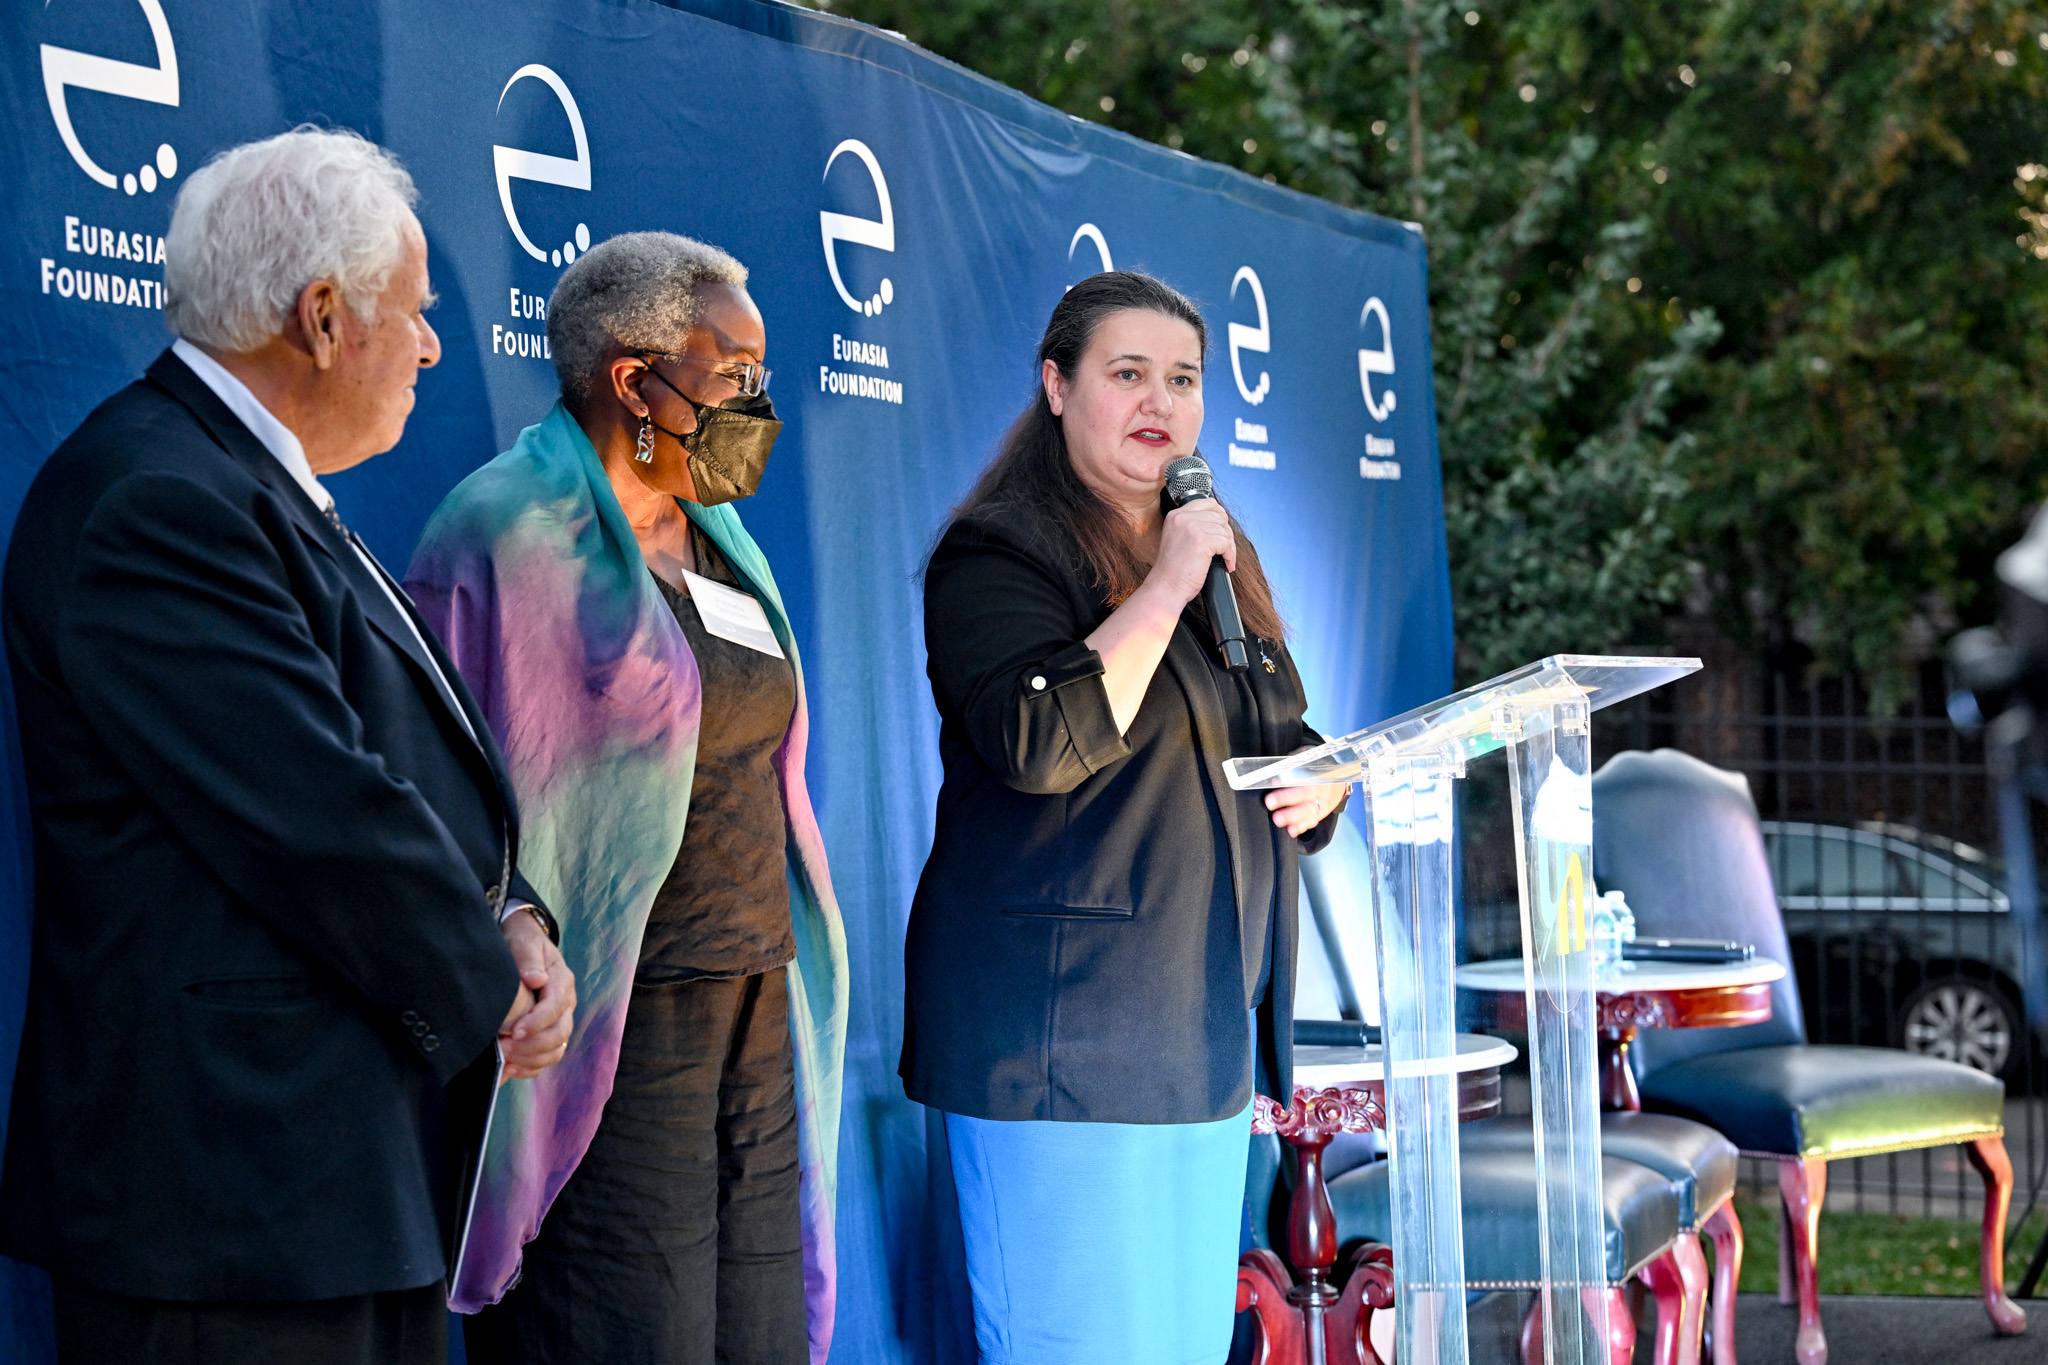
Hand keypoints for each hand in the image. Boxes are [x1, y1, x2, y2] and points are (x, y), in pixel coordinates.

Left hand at [498, 909, 576, 1082]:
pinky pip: (546, 1057)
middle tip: (504, 1048)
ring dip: (532, 1059)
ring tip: (506, 1060)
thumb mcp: (524, 943)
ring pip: (556, 1049)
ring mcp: (559, 1020)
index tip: (513, 1031)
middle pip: (560, 1033)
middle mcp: (565, 1003)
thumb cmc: (522, 942)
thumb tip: (536, 980)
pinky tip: (509, 1070)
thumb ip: (529, 959)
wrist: (522, 945)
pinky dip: (530, 1067)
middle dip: (533, 1045)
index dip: (536, 1023)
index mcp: (561, 981)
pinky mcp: (548, 1032)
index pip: (555, 1007)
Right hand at [1147, 499, 1236, 605]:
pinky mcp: (1201, 541)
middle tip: (1224, 549)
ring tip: (1224, 559)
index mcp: (1175, 515)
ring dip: (1229, 546)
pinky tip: (1226, 565)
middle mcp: (1182, 518)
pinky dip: (1230, 556)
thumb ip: (1193, 526)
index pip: (1207, 502)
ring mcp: (1191, 528)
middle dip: (1226, 533)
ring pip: (1225, 530)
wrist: (1166, 588)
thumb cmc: (1174, 570)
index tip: (1221, 531)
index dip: (1220, 517)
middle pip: (1219, 516)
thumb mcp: (1178, 539)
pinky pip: (1227, 543)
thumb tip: (1220, 521)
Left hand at [1265, 781, 1347, 837]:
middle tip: (1271, 803)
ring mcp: (1322, 804)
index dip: (1288, 780)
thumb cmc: (1320, 776)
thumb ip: (1294, 773)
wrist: (1339, 786)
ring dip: (1292, 817)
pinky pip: (1312, 822)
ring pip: (1308, 811)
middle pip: (1304, 794)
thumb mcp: (1310, 770)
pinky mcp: (1321, 815)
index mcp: (1317, 776)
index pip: (1302, 777)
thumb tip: (1277, 778)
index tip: (1275, 783)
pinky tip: (1292, 830)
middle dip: (1286, 799)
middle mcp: (1321, 790)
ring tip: (1278, 819)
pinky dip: (1301, 827)